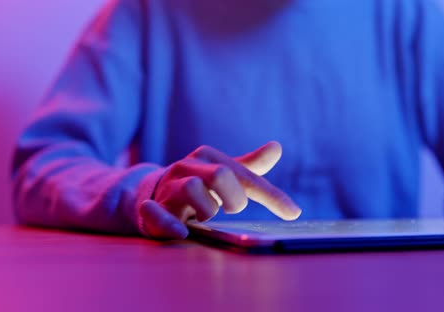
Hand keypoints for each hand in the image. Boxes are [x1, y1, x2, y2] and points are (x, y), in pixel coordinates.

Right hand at [139, 141, 300, 239]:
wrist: (150, 193)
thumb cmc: (198, 183)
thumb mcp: (224, 172)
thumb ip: (251, 166)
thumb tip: (277, 147)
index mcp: (208, 157)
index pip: (246, 176)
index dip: (271, 196)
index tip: (293, 213)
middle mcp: (187, 167)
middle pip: (219, 175)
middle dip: (234, 198)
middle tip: (232, 209)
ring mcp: (168, 187)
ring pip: (191, 189)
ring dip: (207, 210)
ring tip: (206, 217)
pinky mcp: (150, 209)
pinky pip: (154, 212)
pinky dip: (169, 222)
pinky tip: (183, 231)